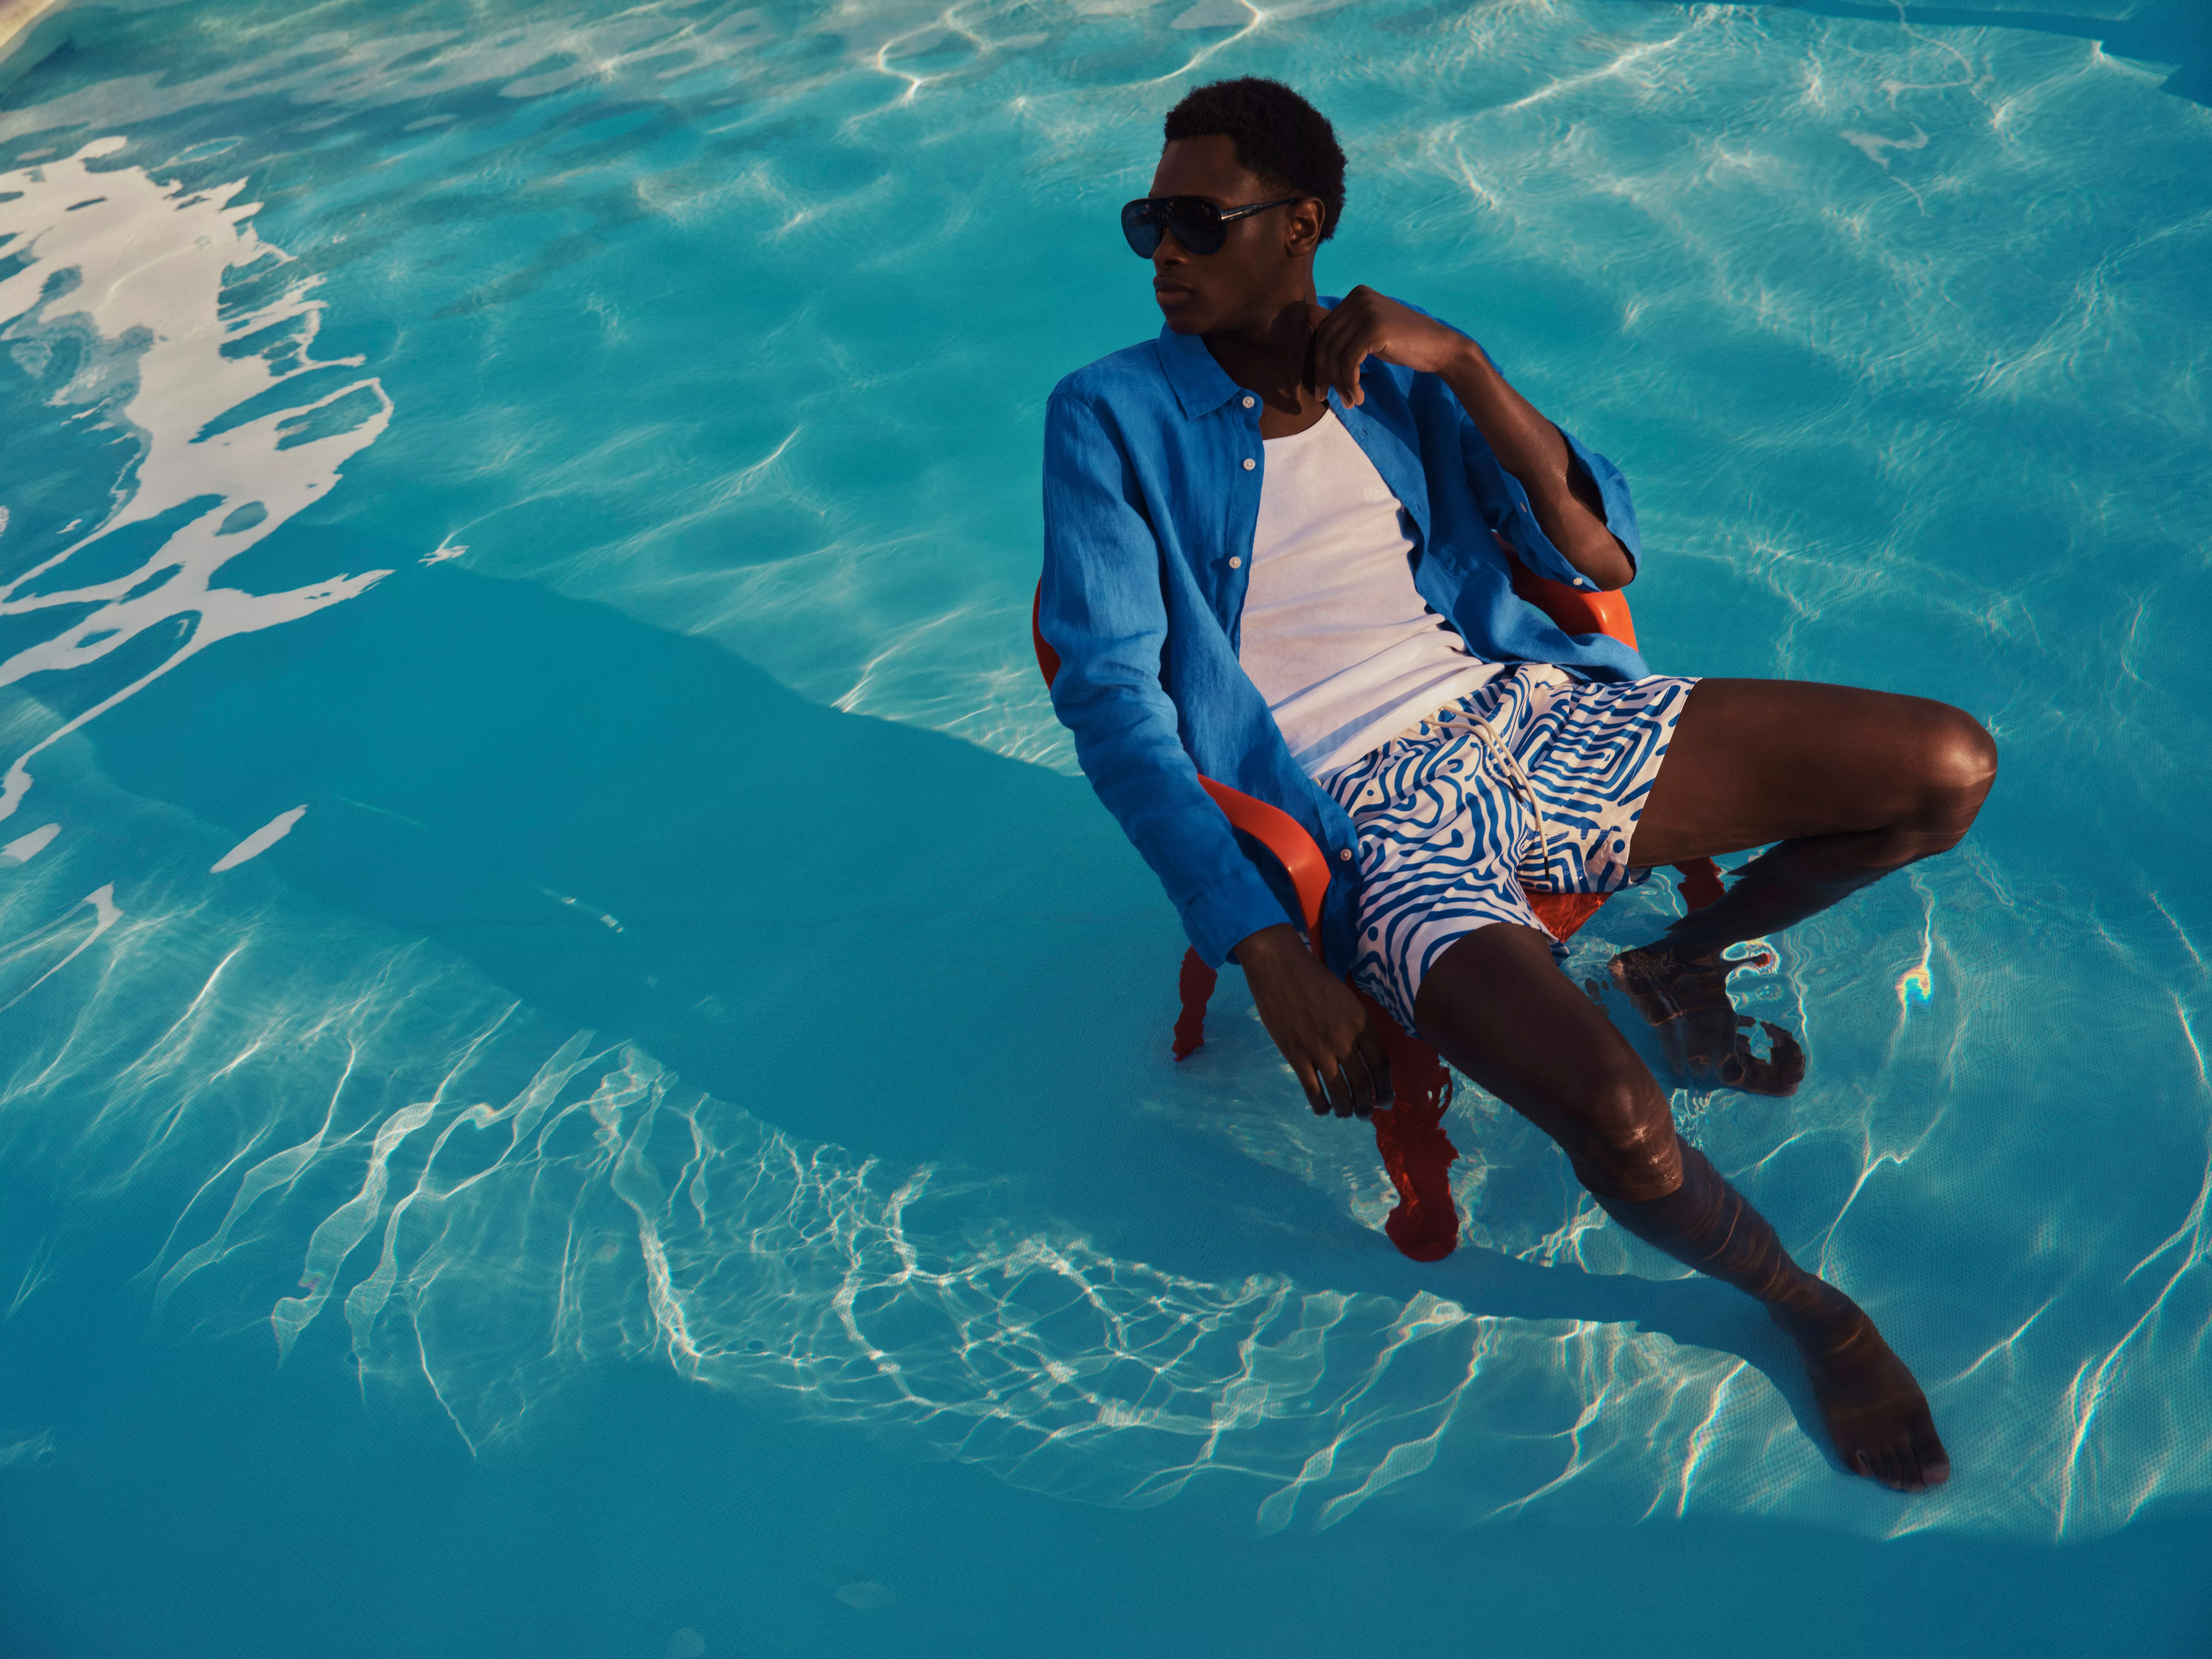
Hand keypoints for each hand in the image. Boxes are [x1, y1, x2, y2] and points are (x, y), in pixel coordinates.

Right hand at [1236, 924, 1394, 1117]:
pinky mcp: (1296, 1056)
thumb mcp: (1346, 998)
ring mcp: (1320, 1050)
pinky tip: (1322, 1110)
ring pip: (1339, 1091)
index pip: (1381, 1064)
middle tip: (1366, 1115)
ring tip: (1345, 1115)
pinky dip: (1320, 1105)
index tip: (1386, 1101)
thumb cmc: (1313, 978)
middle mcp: (1345, 1040)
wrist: (1279, 967)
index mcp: (1361, 1023)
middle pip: (1363, 1082)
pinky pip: (1313, 1090)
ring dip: (1345, 1109)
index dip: (1385, 1088)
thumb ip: (1356, 1025)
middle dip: (1366, 1105)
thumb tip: (1360, 1053)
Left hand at [1305, 286, 1471, 407]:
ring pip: (1336, 354)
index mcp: (1355, 295)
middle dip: (1324, 373)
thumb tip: (1307, 320)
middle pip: (1325, 342)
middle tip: (1326, 397)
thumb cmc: (1404, 343)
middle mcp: (1358, 297)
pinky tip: (1358, 395)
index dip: (1319, 361)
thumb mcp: (1368, 333)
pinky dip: (1350, 383)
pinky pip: (1349, 361)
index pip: (1324, 330)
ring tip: (1349, 401)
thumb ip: (1343, 330)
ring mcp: (1367, 310)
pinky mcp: (1375, 328)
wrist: (1439, 347)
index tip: (1322, 386)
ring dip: (1340, 383)